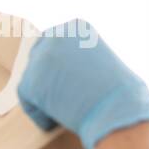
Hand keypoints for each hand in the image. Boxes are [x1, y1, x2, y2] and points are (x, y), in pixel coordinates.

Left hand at [17, 20, 148, 148]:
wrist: (118, 110)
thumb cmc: (121, 94)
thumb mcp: (101, 61)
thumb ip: (78, 58)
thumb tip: (59, 72)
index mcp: (77, 26)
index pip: (55, 43)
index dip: (60, 66)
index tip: (72, 83)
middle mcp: (56, 35)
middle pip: (39, 57)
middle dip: (47, 78)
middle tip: (64, 98)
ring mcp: (41, 58)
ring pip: (32, 80)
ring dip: (45, 98)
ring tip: (67, 111)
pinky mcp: (31, 82)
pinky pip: (27, 100)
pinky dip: (40, 115)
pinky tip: (57, 122)